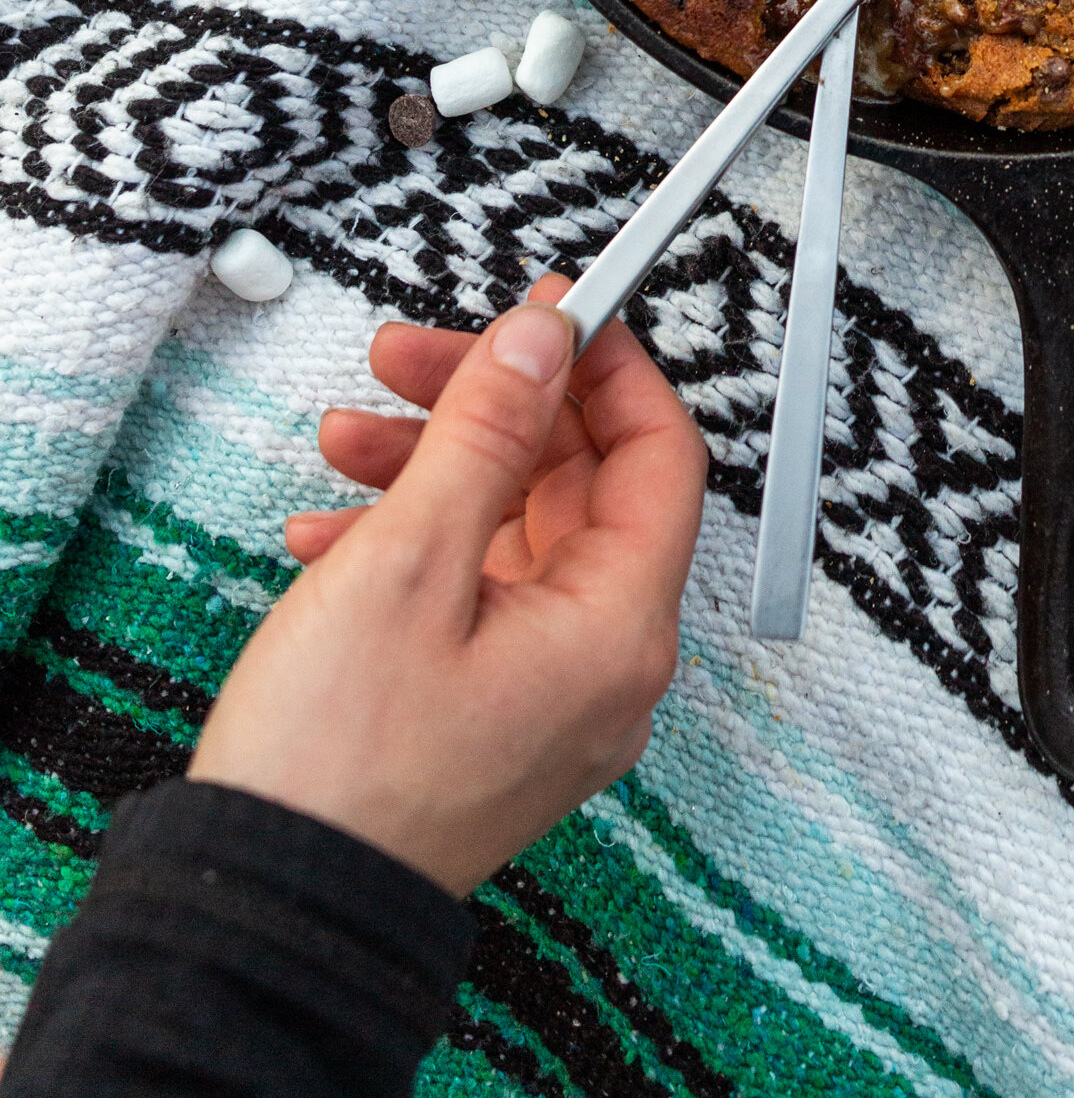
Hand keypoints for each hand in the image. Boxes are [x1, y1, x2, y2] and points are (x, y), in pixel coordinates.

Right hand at [189, 274, 706, 896]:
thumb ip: (487, 431)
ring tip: (345, 438)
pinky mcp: (488, 716)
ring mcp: (547, 696)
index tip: (549, 307)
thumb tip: (543, 338)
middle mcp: (603, 666)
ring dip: (433, 466)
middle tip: (409, 358)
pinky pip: (474, 593)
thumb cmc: (339, 765)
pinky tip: (331, 528)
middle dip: (489, 407)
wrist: (268, 913)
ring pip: (512, 530)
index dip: (605, 366)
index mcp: (619, 628)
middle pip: (576, 482)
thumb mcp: (412, 558)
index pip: (659, 454)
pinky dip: (412, 543)